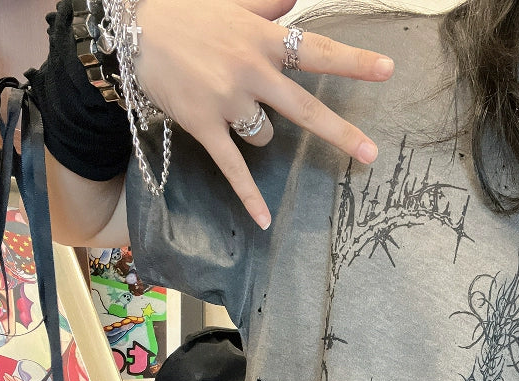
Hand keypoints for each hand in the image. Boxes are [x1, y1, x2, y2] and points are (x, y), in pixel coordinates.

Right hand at [133, 0, 393, 227]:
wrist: (131, 32)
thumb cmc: (185, 13)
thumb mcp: (230, 0)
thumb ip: (268, 3)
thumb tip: (297, 0)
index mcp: (263, 39)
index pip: (317, 50)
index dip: (354, 62)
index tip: (388, 70)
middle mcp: (251, 71)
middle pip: (306, 109)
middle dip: (340, 133)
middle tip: (371, 154)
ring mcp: (228, 101)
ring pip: (264, 136)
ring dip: (258, 131)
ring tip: (228, 105)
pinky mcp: (205, 125)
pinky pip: (233, 168)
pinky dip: (248, 196)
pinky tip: (265, 222)